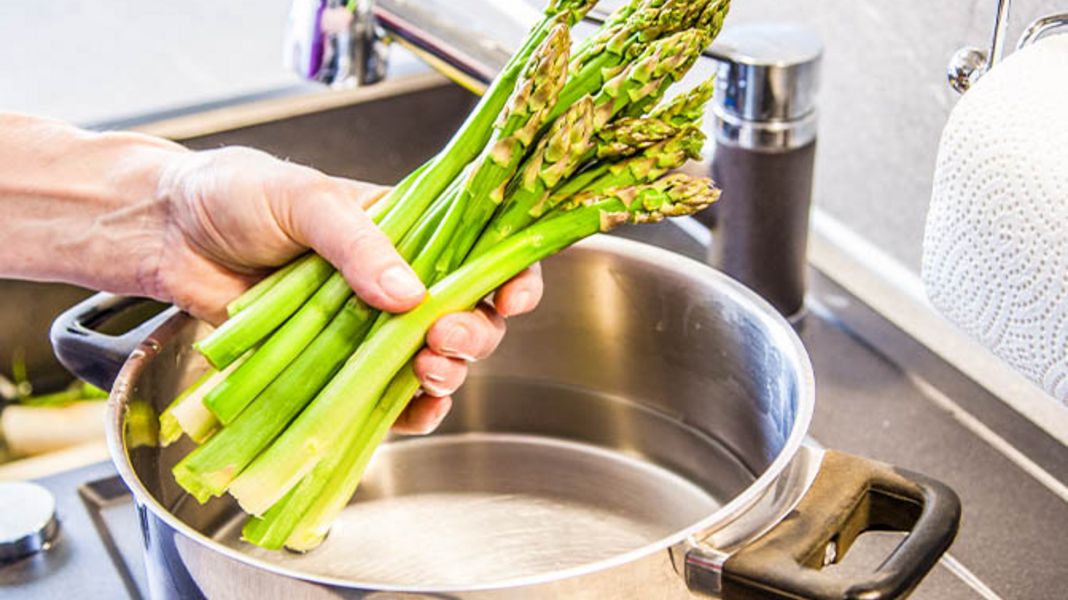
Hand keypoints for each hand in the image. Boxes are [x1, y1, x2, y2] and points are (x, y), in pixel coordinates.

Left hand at [155, 146, 542, 432]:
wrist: (167, 234)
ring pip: (434, 361)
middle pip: (468, 315)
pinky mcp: (335, 367)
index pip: (479, 251)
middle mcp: (396, 280)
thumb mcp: (304, 200)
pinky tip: (412, 411)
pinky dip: (406, 412)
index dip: (509, 275)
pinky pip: (384, 398)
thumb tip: (410, 293)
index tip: (513, 296)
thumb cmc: (234, 195)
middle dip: (474, 333)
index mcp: (405, 229)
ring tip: (429, 372)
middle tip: (447, 337)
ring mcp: (368, 328)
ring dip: (448, 374)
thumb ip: (359, 242)